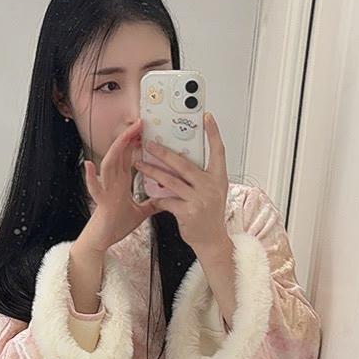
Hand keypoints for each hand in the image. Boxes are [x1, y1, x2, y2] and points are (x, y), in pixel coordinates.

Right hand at [83, 120, 157, 252]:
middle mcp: (112, 182)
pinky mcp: (100, 202)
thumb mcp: (140, 212)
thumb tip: (165, 201)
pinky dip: (91, 177)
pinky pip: (94, 188)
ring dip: (116, 149)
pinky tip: (89, 165)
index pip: (128, 156)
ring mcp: (105, 190)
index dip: (135, 142)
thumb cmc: (116, 225)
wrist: (103, 240)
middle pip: (119, 154)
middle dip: (128, 137)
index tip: (145, 130)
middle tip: (139, 123)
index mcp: (121, 182)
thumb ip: (151, 204)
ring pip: (108, 164)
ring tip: (124, 136)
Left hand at [133, 112, 229, 255]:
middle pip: (184, 164)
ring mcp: (199, 200)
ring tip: (140, 164)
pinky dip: (157, 197)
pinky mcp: (187, 212)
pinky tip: (150, 195)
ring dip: (152, 171)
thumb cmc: (210, 215)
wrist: (211, 240)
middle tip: (149, 144)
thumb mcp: (213, 191)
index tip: (207, 117)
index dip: (213, 133)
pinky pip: (166, 200)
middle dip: (164, 152)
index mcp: (219, 178)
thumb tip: (183, 158)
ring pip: (170, 181)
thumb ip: (202, 176)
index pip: (218, 151)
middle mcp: (211, 186)